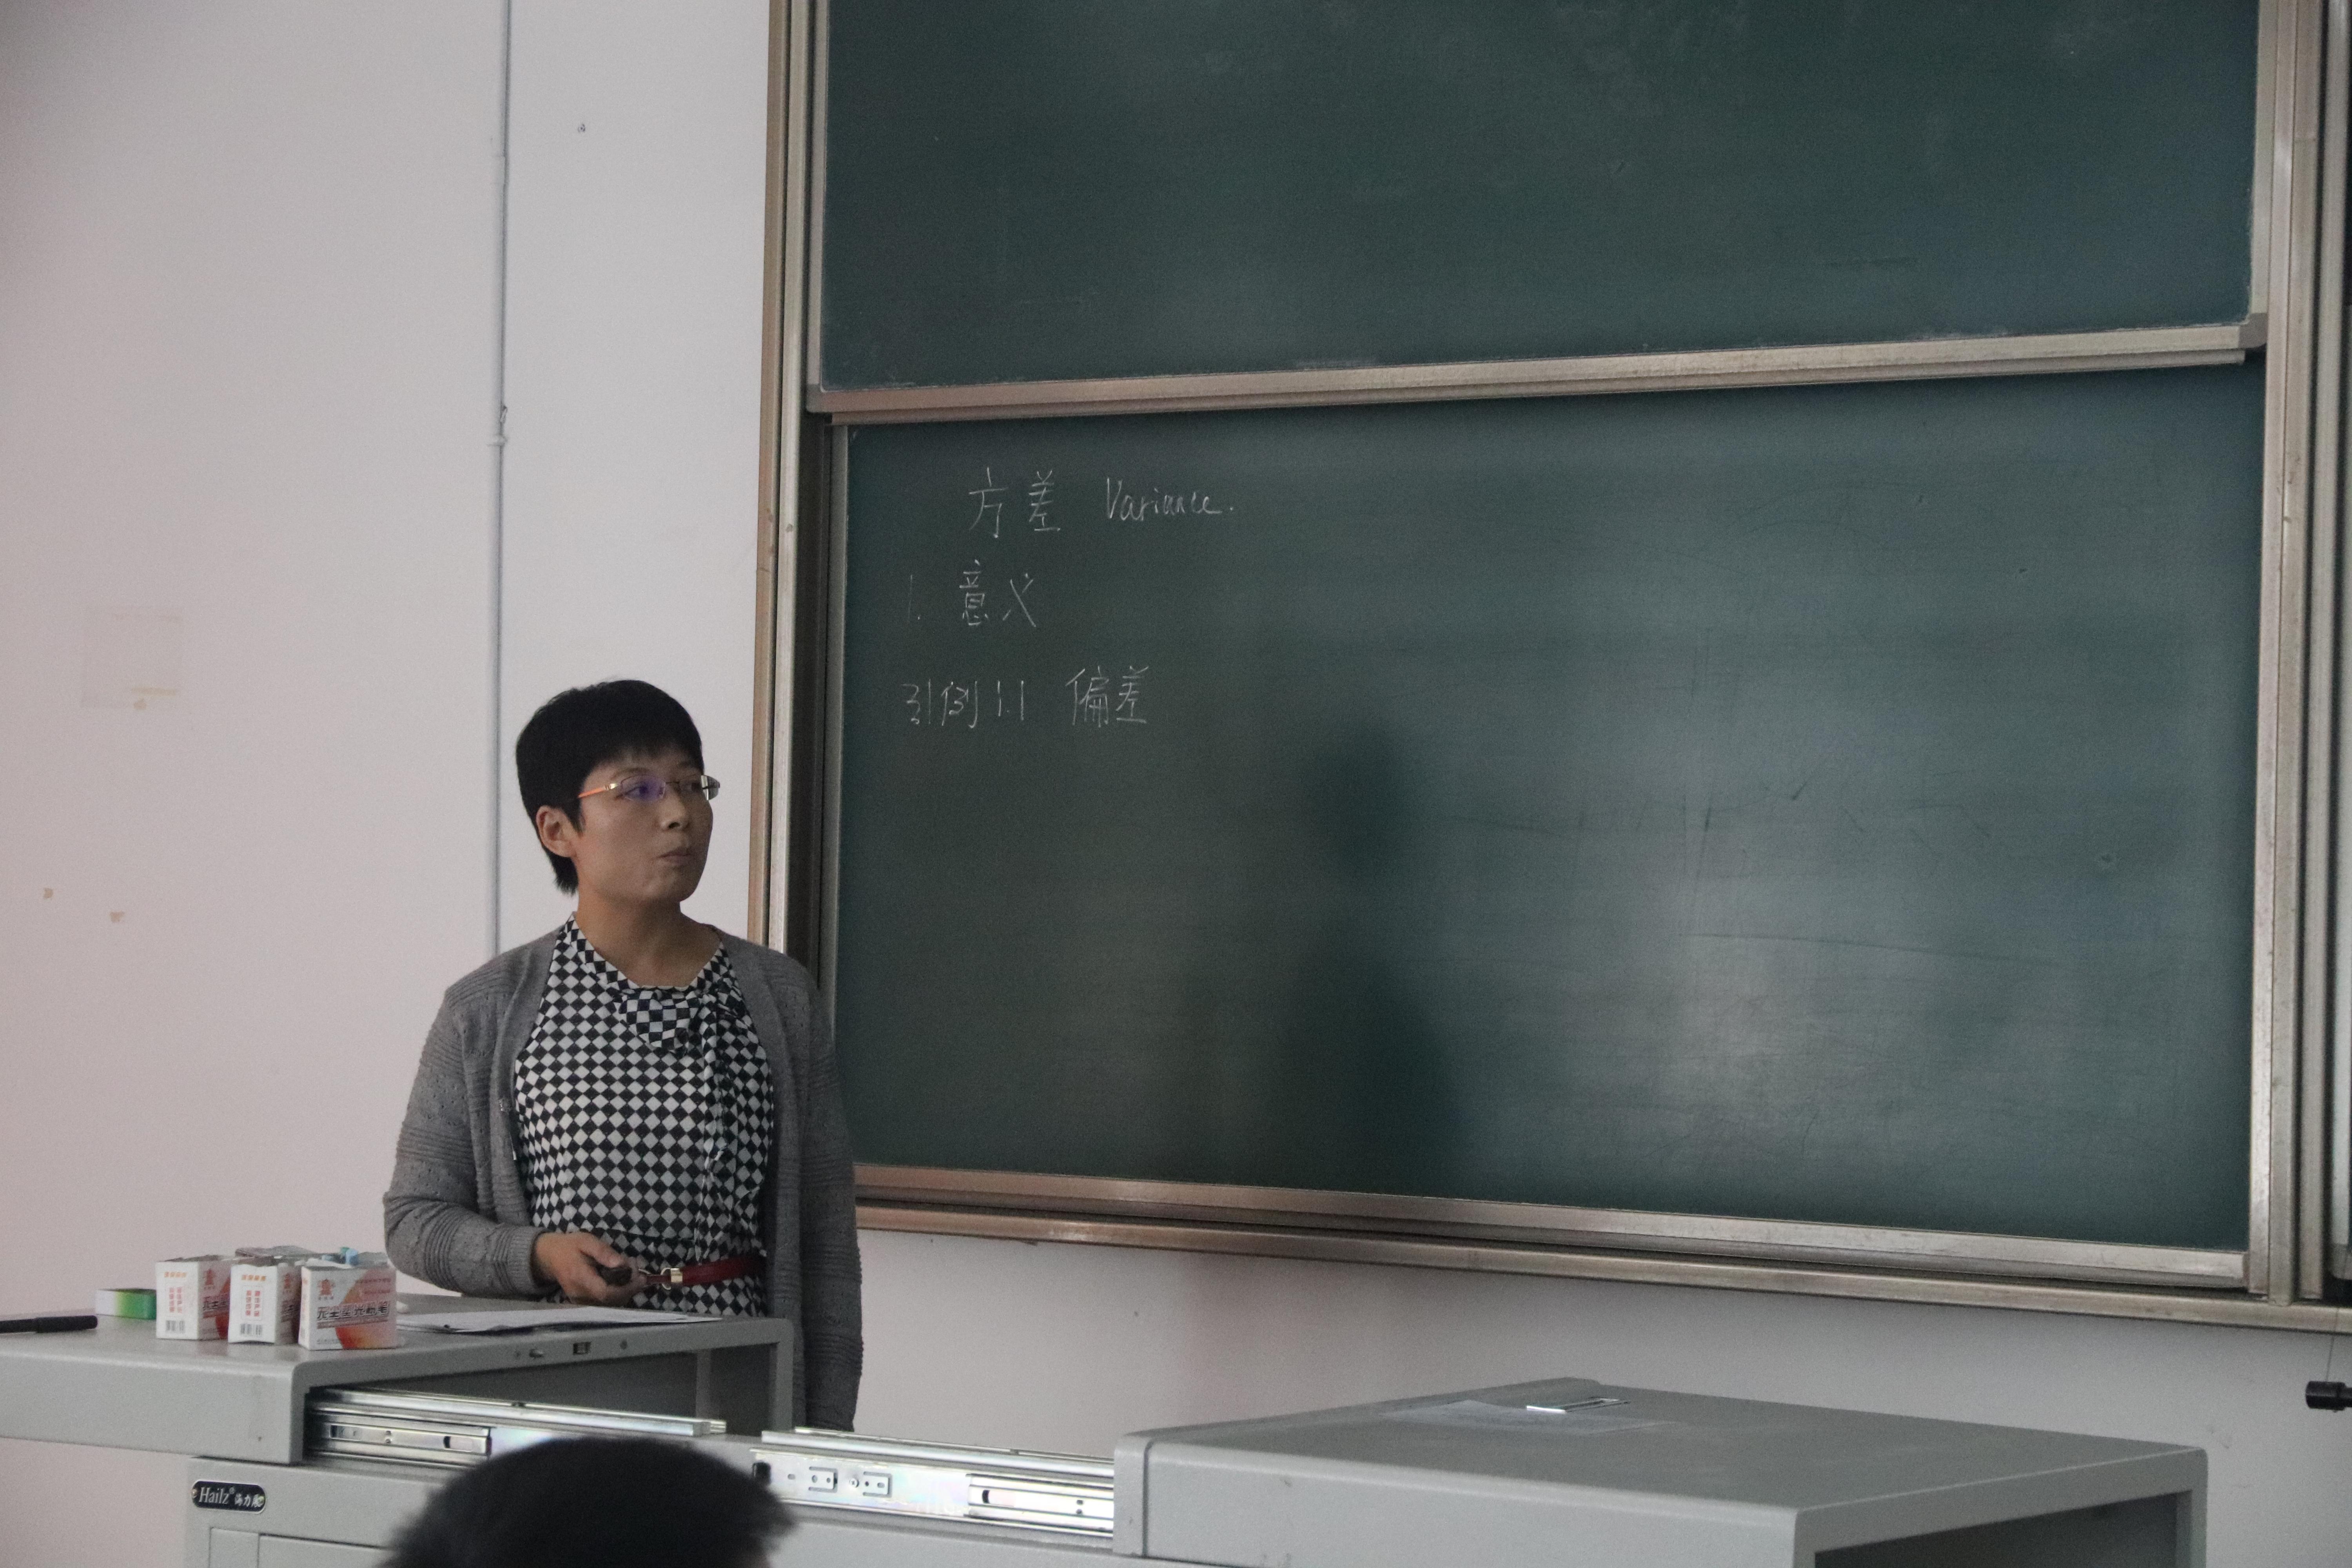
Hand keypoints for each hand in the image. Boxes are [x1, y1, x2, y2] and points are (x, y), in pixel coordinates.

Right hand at [530, 1231, 645, 1305]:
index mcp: (580, 1278)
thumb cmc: (570, 1246)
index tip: (642, 1278)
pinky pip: (604, 1304)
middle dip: (630, 1288)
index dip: (627, 1289)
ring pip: (610, 1304)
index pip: (606, 1293)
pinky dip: (617, 1294)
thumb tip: (623, 1264)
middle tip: (637, 1270)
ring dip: (625, 1291)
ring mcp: (580, 1301)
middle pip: (611, 1301)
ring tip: (631, 1272)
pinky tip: (621, 1280)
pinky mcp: (583, 1303)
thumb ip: (604, 1252)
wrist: (550, 1257)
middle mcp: (579, 1295)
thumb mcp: (587, 1241)